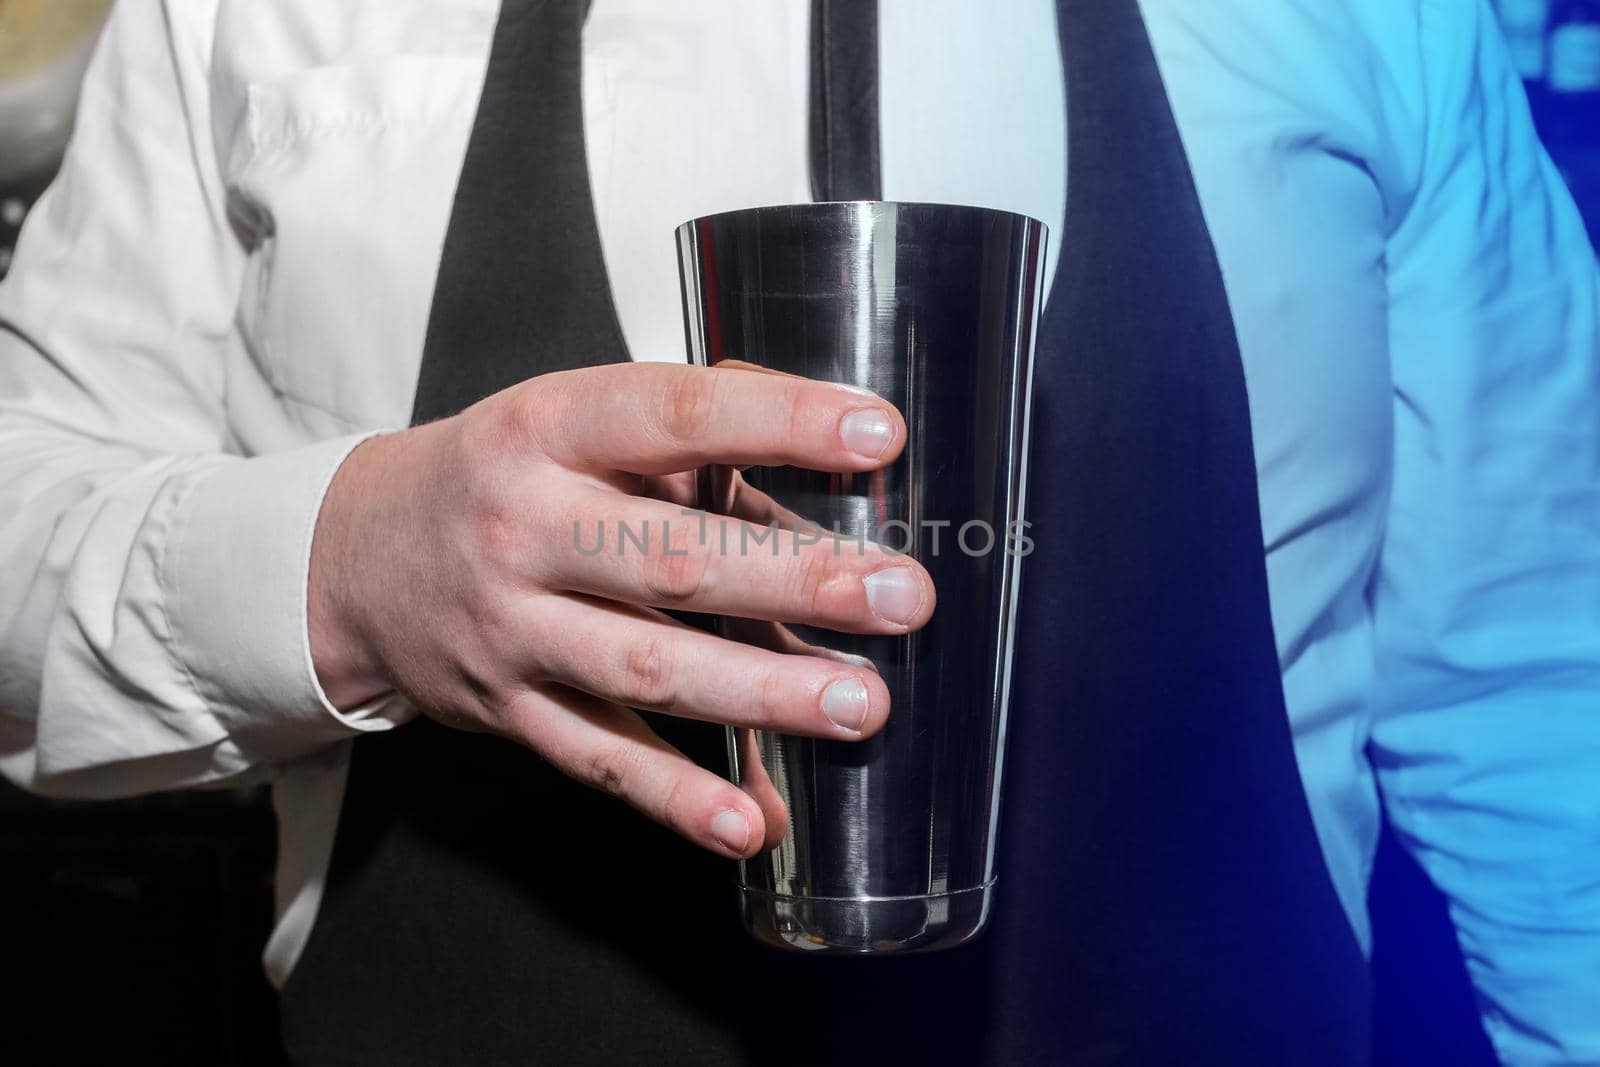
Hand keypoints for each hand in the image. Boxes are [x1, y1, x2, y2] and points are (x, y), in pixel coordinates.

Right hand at [308, 362, 933, 857]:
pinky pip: (599, 758)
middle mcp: (523, 528)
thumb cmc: (501, 475)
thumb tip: (838, 436)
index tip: (879, 437)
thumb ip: (693, 429)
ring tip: (862, 704)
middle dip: (794, 581)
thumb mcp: (572, 418)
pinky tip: (751, 822)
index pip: (674, 413)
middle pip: (669, 559)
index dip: (780, 423)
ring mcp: (512, 629)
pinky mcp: (509, 710)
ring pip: (645, 669)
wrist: (359, 556)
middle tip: (902, 596)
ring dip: (761, 695)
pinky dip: (677, 797)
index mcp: (548, 430)